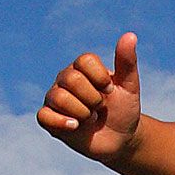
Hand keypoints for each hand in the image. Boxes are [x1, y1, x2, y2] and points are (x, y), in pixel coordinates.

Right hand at [36, 32, 143, 159]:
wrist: (120, 138)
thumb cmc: (123, 109)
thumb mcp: (129, 86)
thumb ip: (127, 62)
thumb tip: (130, 35)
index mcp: (82, 68)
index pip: (84, 61)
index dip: (100, 78)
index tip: (110, 91)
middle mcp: (65, 79)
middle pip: (72, 79)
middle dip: (93, 98)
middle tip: (100, 107)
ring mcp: (55, 98)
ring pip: (59, 97)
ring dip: (82, 112)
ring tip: (90, 118)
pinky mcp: (50, 119)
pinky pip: (43, 116)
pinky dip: (61, 122)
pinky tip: (76, 126)